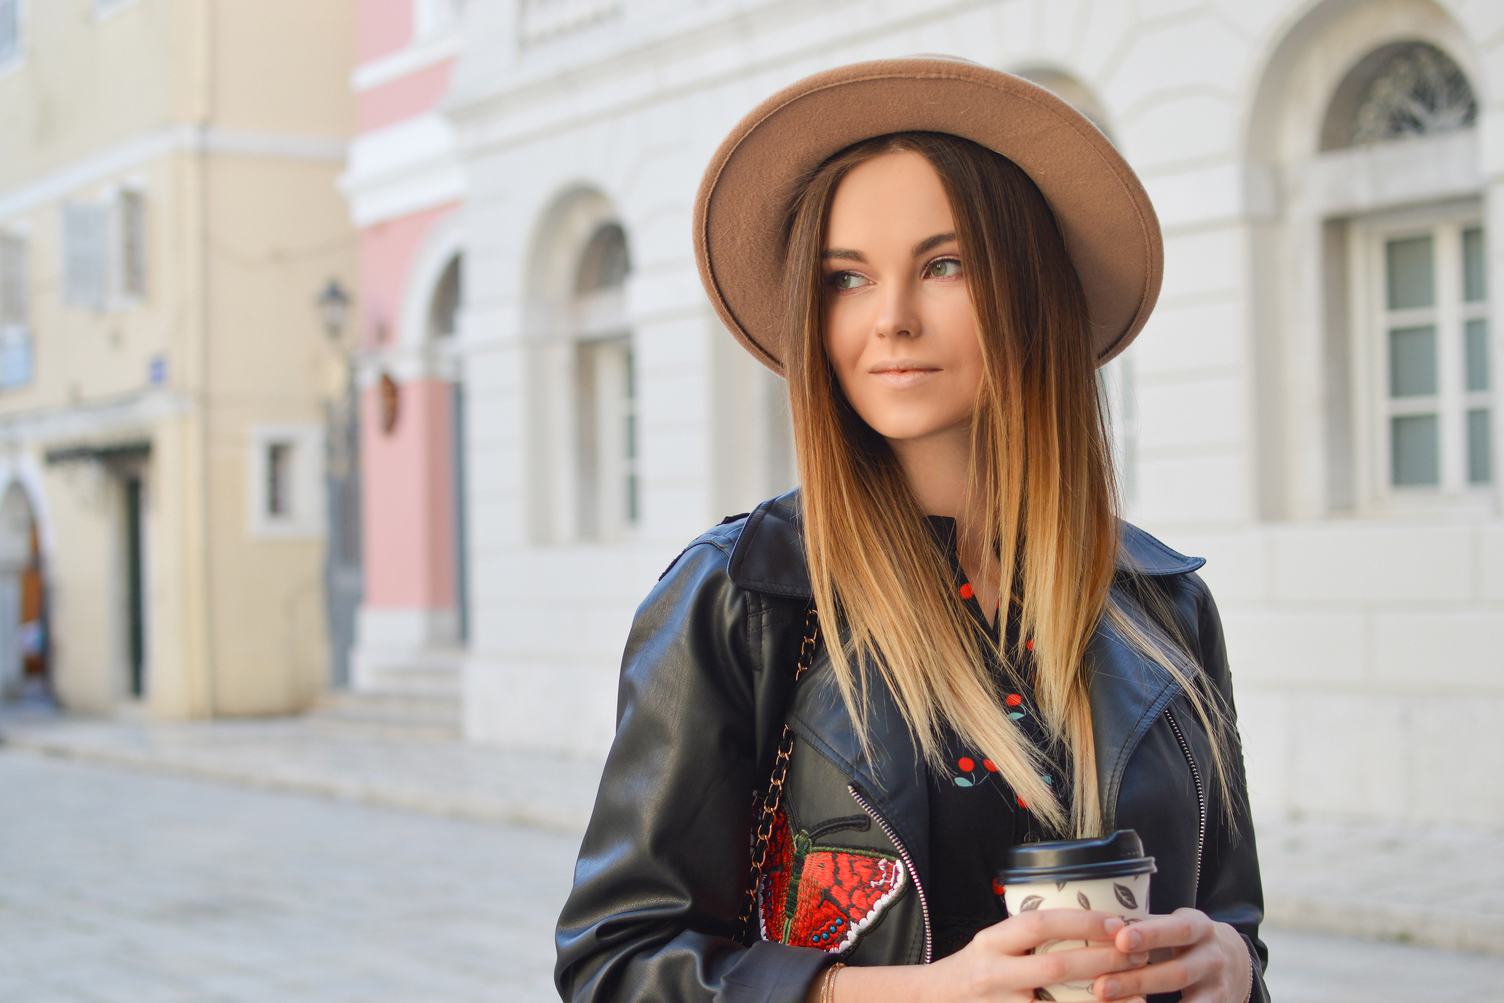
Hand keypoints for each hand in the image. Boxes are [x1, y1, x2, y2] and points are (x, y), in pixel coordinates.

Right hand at [926, 909, 1149, 1002]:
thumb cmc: (972, 971)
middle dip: (1103, 960)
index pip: (1039, 924)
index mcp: (991, 942)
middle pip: (1057, 967)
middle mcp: (994, 974)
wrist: (932, 1002)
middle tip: (1139, 956)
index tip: (1116, 922)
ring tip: (1140, 995)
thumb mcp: (991, 946)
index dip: (1081, 921)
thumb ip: (1027, 939)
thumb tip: (1088, 925)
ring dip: (1104, 1001)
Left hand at [1093, 908, 1251, 1002]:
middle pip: (1177, 972)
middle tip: (1102, 986)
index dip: (1149, 935)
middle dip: (1138, 981)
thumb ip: (1142, 924)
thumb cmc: (1183, 940)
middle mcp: (1212, 957)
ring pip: (1187, 1000)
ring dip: (1146, 1002)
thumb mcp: (1172, 924)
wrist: (1233, 962)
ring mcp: (1217, 987)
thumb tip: (1095, 927)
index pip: (1176, 929)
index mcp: (1198, 926)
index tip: (1120, 940)